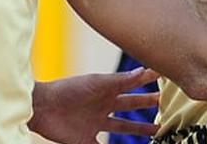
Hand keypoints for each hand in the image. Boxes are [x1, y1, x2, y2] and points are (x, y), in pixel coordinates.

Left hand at [29, 68, 161, 143]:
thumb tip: (144, 70)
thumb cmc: (67, 89)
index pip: (131, 83)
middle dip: (147, 103)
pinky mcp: (85, 140)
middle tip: (165, 103)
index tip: (164, 74)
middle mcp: (102, 105)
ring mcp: (95, 123)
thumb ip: (121, 80)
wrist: (41, 107)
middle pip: (130, 105)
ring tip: (156, 130)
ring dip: (139, 129)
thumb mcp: (97, 83)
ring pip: (122, 127)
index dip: (147, 79)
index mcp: (106, 89)